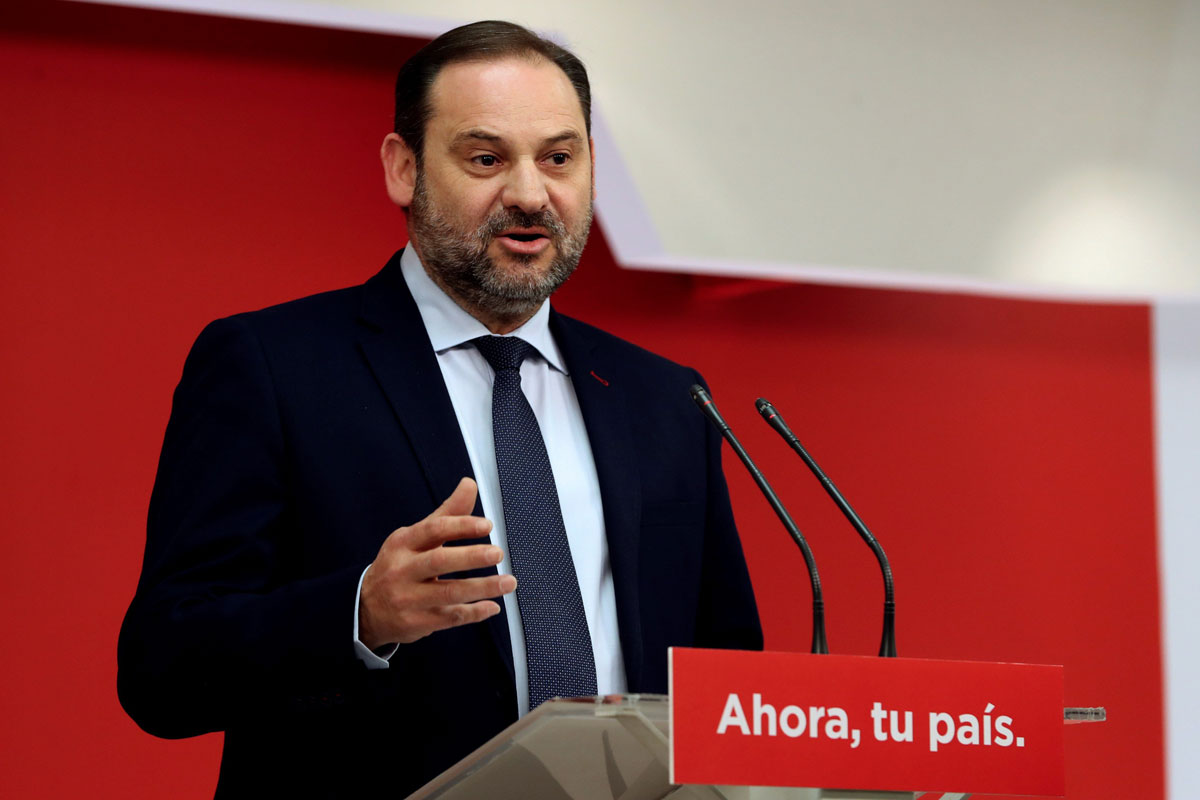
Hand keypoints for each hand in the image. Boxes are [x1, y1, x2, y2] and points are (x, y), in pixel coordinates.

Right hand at [358, 477, 515, 649]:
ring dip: (482, 588)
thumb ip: (447, 513)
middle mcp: (402, 570)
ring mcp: (408, 598)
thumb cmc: (399, 566)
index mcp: (403, 543)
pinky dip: (475, 613)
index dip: (461, 526)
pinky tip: (493, 606)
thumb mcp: (415, 537)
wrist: (366, 608)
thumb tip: (468, 484)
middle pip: (438, 561)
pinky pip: (450, 618)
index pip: (433, 530)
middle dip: (470, 557)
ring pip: (449, 593)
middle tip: (498, 553)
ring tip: (508, 582)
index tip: (487, 525)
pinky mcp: (416, 623)